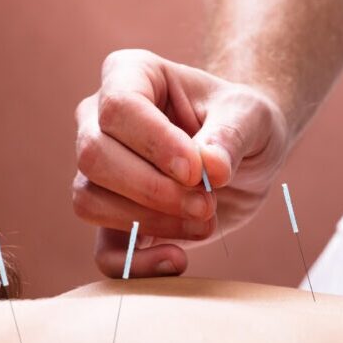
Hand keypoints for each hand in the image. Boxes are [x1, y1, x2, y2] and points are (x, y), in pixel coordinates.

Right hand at [71, 49, 289, 276]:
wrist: (243, 155)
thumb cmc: (242, 121)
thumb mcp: (252, 115)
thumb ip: (232, 135)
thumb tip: (211, 167)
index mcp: (128, 76)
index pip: (118, 108)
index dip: (154, 144)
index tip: (198, 171)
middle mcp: (97, 120)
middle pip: (93, 155)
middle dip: (152, 189)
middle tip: (206, 203)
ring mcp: (97, 170)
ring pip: (90, 200)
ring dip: (149, 221)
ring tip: (205, 221)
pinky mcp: (110, 217)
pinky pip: (102, 249)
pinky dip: (135, 266)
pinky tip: (178, 262)